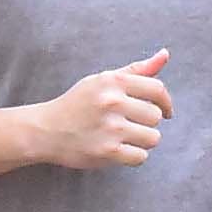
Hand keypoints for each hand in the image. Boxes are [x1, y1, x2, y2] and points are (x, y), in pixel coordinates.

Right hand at [33, 51, 170, 170]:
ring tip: (125, 138)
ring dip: (142, 141)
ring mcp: (110, 128)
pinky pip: (140, 157)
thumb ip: (136, 70)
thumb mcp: (103, 80)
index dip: (166, 103)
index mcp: (113, 82)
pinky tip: (119, 150)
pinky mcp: (107, 151)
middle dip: (147, 123)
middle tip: (130, 125)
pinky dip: (133, 156)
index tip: (166, 112)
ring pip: (152, 138)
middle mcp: (112, 102)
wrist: (45, 130)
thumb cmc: (78, 104)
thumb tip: (165, 54)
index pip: (157, 90)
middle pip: (156, 117)